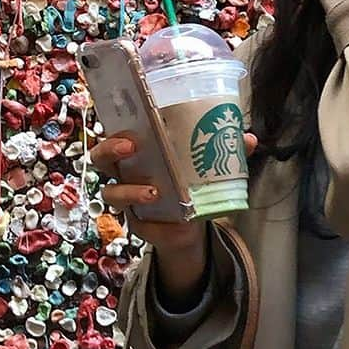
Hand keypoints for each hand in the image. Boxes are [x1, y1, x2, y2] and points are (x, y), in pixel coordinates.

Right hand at [88, 130, 258, 255]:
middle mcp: (126, 171)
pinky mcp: (136, 223)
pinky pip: (134, 223)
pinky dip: (151, 223)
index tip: (129, 124)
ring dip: (129, 191)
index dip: (114, 126)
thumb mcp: (208, 164)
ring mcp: (127, 198)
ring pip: (110, 192)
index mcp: (139, 150)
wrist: (192, 224)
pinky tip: (171, 222)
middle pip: (100, 157)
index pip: (116, 132)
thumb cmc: (192, 182)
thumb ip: (225, 149)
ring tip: (154, 192)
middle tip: (130, 147)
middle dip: (110, 150)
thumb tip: (247, 138)